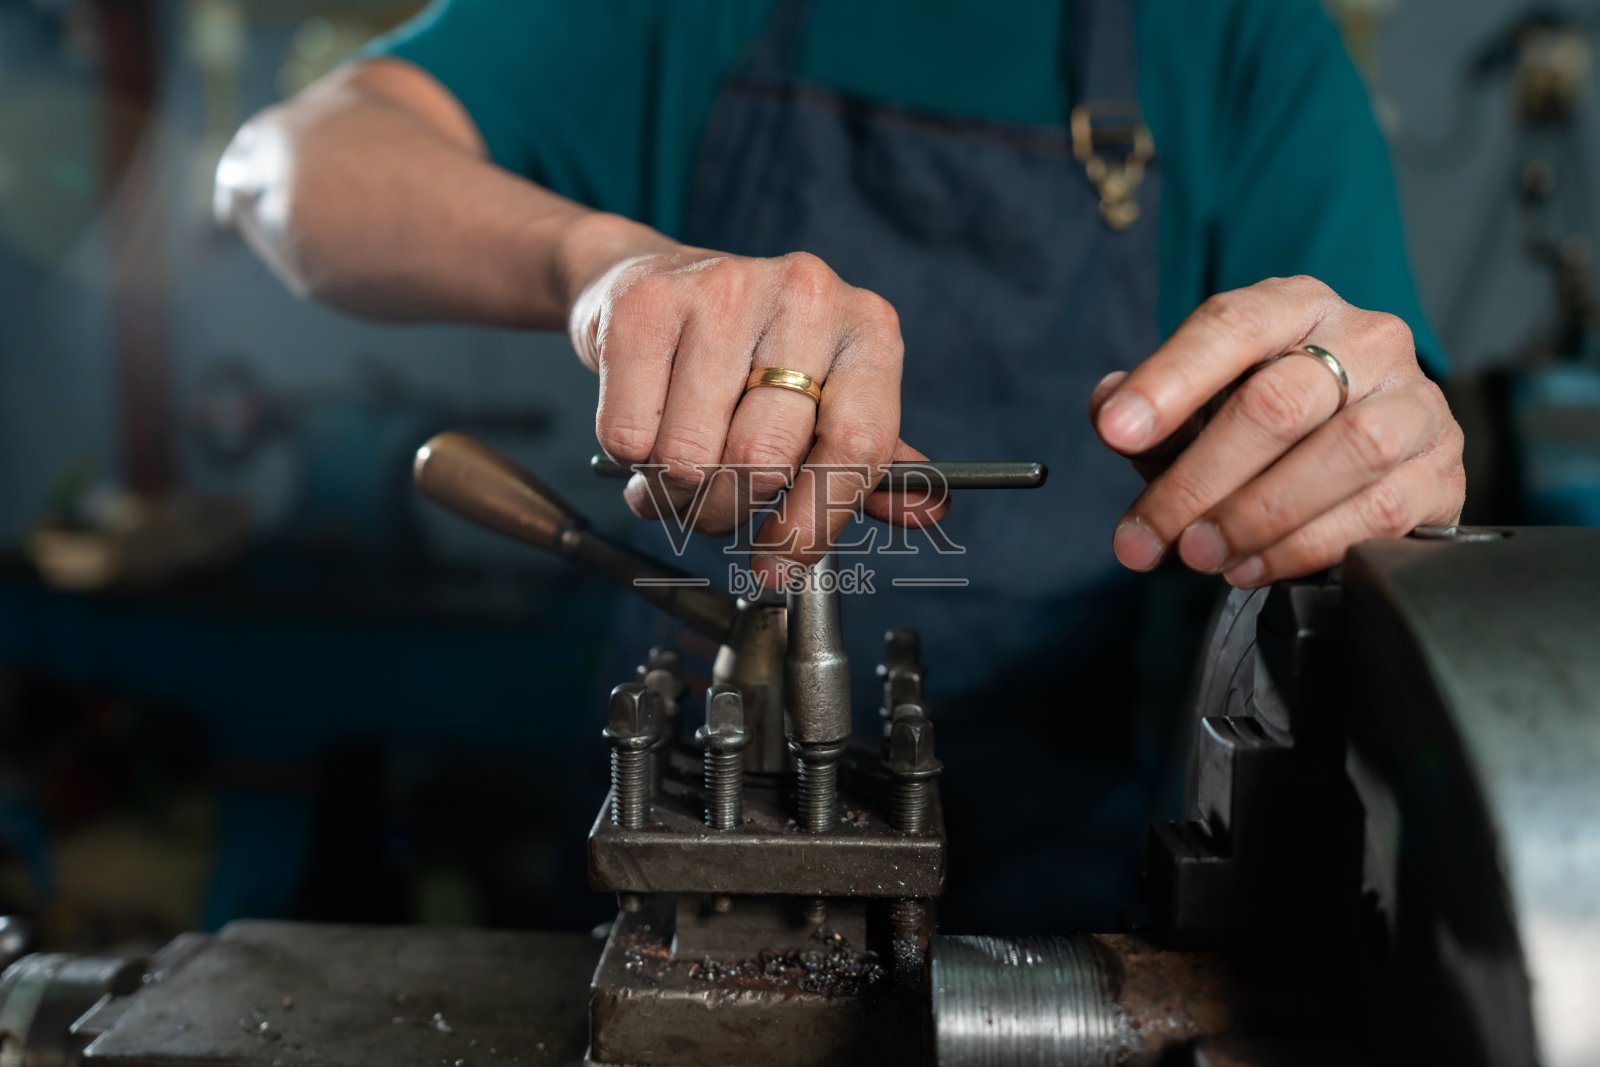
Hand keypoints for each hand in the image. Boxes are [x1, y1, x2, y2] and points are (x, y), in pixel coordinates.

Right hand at [568, 244, 946, 584]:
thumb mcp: (826, 397)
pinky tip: (646, 437)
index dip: (814, 522)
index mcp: (867, 328)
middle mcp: (805, 296)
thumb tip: (925, 512)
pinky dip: (632, 462)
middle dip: (728, 511)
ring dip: (673, 494)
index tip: (780, 564)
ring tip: (674, 476)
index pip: (856, 446)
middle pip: (763, 461)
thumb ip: (870, 460)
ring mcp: (723, 291)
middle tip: (714, 510)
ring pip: (689, 457)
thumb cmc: (752, 353)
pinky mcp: (646, 304)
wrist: (658, 277)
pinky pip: (630, 434)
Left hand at [1089, 276, 1464, 587]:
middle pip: (1280, 402)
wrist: (1366, 460)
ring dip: (1255, 517)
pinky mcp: (1442, 470)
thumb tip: (1110, 410)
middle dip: (1200, 479)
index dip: (1169, 380)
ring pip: (1342, 454)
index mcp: (1297, 305)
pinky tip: (1253, 565)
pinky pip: (1380, 511)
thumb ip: (1149, 412)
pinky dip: (1305, 548)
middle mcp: (1368, 340)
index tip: (1116, 431)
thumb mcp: (1199, 407)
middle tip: (1149, 534)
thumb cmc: (1269, 427)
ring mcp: (1415, 403)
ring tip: (1200, 554)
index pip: (1232, 324)